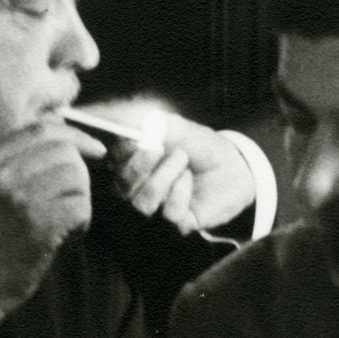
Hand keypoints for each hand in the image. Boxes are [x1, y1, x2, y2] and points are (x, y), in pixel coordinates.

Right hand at [0, 119, 105, 314]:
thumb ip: (17, 162)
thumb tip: (67, 142)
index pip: (44, 129)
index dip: (76, 136)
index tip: (94, 149)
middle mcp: (3, 174)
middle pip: (65, 152)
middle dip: (81, 175)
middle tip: (75, 198)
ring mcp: (20, 199)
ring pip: (77, 179)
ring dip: (81, 201)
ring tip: (66, 222)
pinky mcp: (38, 226)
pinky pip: (80, 208)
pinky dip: (82, 223)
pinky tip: (68, 236)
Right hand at [87, 97, 255, 234]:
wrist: (233, 164)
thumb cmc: (197, 144)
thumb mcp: (170, 125)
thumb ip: (140, 120)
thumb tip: (105, 113)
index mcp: (130, 165)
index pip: (107, 165)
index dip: (117, 154)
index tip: (133, 139)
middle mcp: (137, 190)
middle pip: (120, 187)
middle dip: (139, 165)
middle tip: (158, 147)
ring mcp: (156, 209)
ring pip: (142, 203)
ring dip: (164, 176)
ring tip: (182, 160)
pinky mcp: (176, 224)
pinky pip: (168, 214)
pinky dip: (180, 191)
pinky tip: (189, 179)